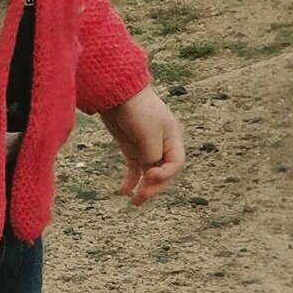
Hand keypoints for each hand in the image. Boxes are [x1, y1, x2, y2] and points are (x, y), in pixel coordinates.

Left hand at [98, 84, 184, 205]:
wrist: (116, 91)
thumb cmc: (137, 107)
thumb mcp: (148, 131)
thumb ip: (151, 153)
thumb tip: (150, 171)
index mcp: (171, 138)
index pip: (175, 163)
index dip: (165, 174)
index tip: (150, 174)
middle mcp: (161, 144)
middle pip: (163, 172)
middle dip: (154, 186)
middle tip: (141, 197)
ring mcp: (145, 147)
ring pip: (148, 173)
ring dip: (143, 188)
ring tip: (134, 201)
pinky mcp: (130, 148)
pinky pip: (134, 169)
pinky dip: (130, 181)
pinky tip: (123, 191)